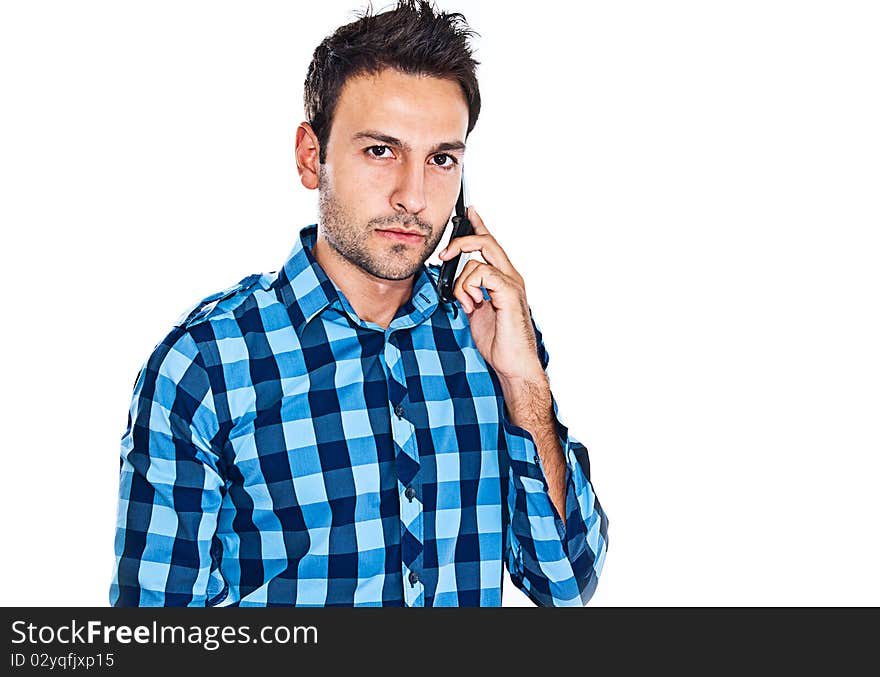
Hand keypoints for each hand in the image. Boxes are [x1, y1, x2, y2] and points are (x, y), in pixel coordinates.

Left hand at [437, 207, 544, 381]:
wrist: (514, 365)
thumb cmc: (499, 343)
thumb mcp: (476, 313)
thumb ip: (469, 294)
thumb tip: (456, 286)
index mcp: (503, 280)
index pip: (490, 245)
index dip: (479, 226)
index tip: (469, 211)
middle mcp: (510, 277)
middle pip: (486, 242)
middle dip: (461, 241)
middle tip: (443, 254)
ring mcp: (511, 284)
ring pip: (477, 261)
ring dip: (461, 284)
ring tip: (467, 304)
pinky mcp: (509, 293)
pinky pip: (482, 274)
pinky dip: (469, 288)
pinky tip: (472, 305)